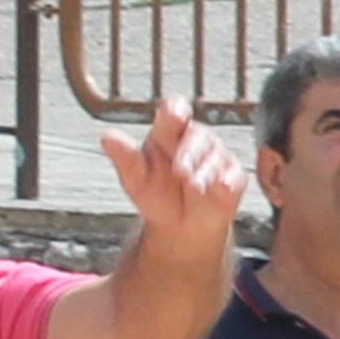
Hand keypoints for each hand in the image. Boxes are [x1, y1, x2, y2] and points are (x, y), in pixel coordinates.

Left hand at [101, 92, 244, 248]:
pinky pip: (232, 175)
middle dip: (188, 153)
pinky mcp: (232, 176)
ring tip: (193, 188)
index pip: (174, 110)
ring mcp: (216, 156)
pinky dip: (225, 181)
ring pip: (215, 156)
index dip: (176, 110)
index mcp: (168, 132)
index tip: (175, 116)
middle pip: (196, 135)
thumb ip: (125, 158)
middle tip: (180, 172)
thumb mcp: (135, 179)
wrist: (179, 227)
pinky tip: (218, 187)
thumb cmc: (157, 195)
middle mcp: (195, 139)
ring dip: (204, 172)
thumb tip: (107, 137)